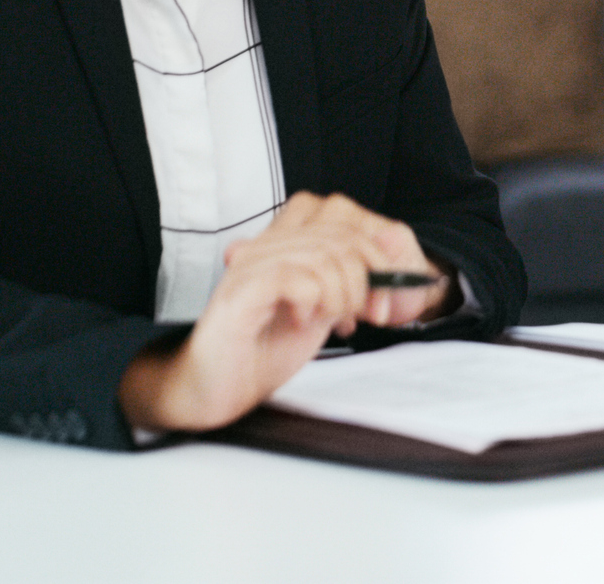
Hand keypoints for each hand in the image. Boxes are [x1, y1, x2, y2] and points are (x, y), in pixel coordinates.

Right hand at [119, 192, 452, 431]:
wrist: (215, 390)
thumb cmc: (263, 350)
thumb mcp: (321, 309)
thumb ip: (347, 281)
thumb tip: (388, 259)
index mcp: (285, 243)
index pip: (339, 214)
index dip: (373, 250)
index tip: (381, 296)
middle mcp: (267, 245)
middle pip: (341, 235)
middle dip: (369, 278)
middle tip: (367, 315)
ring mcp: (252, 265)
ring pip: (324, 255)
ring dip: (343, 294)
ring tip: (331, 320)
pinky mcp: (241, 291)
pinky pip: (296, 277)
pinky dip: (312, 302)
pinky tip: (300, 323)